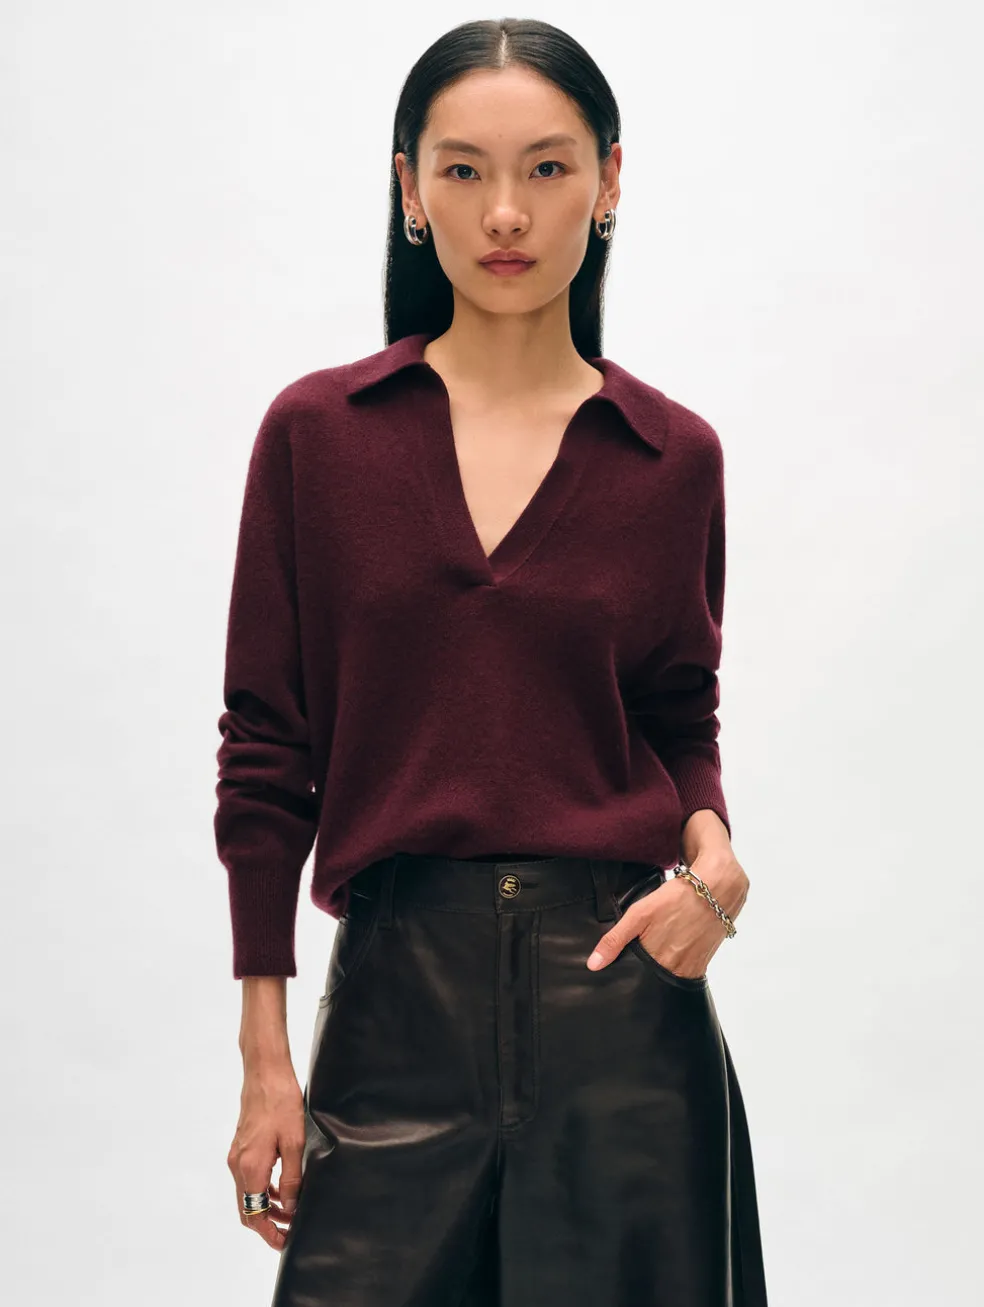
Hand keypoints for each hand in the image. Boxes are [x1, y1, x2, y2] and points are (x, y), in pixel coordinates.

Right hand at [227, 1062, 304, 1250]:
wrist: (264, 1072)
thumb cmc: (281, 1102)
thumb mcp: (294, 1142)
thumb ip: (291, 1178)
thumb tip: (291, 1207)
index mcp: (250, 1167)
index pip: (254, 1214)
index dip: (268, 1233)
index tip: (284, 1242)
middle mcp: (238, 1165)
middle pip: (247, 1208)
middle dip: (266, 1224)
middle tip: (288, 1231)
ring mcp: (237, 1155)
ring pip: (247, 1193)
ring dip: (265, 1207)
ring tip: (289, 1212)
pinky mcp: (241, 1146)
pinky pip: (248, 1178)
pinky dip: (262, 1189)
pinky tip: (281, 1187)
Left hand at [587, 850, 748, 977]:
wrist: (718, 888)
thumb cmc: (676, 898)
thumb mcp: (640, 914)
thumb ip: (615, 940)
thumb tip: (593, 966)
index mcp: (658, 960)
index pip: (637, 979)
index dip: (628, 975)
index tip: (620, 974)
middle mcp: (677, 969)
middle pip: (653, 979)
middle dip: (645, 973)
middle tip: (641, 956)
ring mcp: (693, 967)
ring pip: (669, 977)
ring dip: (662, 968)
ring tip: (659, 948)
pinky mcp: (704, 963)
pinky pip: (686, 971)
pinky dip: (678, 964)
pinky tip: (673, 948)